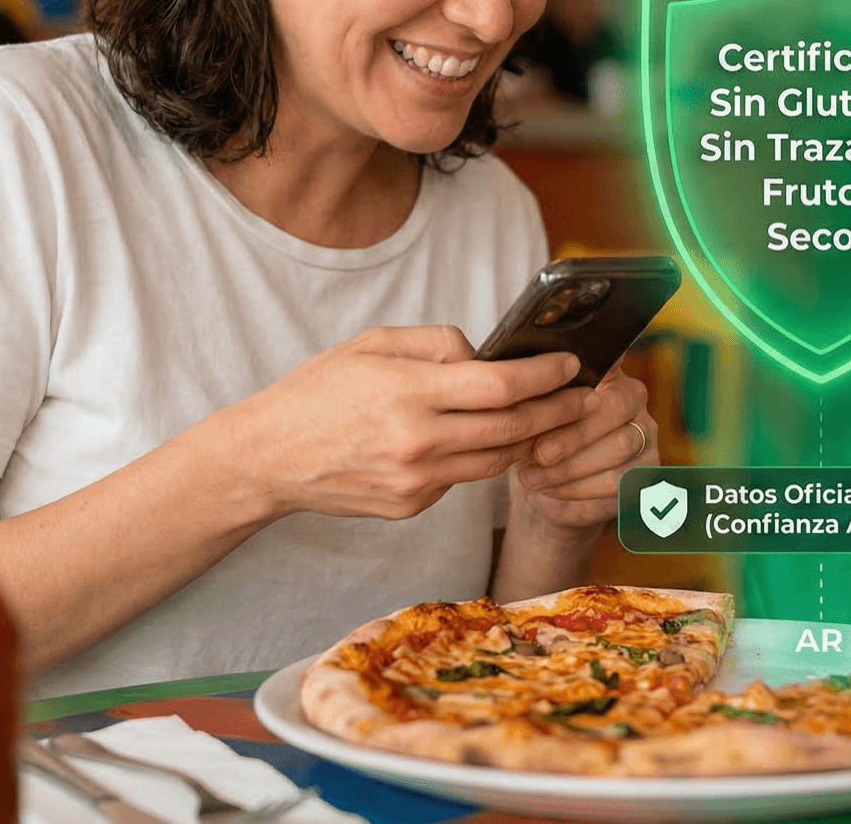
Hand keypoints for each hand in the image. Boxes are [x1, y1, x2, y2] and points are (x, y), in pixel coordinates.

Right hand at [229, 325, 592, 520]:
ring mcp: (415, 482)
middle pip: (512, 430)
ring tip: (543, 417)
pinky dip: (476, 457)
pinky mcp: (410, 507)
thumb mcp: (373, 344)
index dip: (545, 377)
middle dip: (555, 411)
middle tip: (582, 396)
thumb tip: (487, 354)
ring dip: (525, 439)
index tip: (571, 366)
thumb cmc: (319, 391)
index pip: (501, 386)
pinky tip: (477, 438)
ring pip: (496, 461)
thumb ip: (437, 344)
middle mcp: (416, 442)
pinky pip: (461, 479)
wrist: (269, 457)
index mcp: (408, 392)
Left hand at [513, 367, 656, 529]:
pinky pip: (618, 480)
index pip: (608, 361)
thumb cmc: (538, 440)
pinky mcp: (644, 472)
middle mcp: (633, 398)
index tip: (569, 374)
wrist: (549, 487)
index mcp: (606, 373)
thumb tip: (525, 384)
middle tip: (540, 452)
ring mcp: (644, 435)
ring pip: (618, 447)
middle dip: (574, 433)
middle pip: (615, 407)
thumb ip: (536, 397)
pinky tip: (550, 488)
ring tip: (534, 476)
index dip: (596, 368)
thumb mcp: (530, 415)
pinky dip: (579, 487)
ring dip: (571, 466)